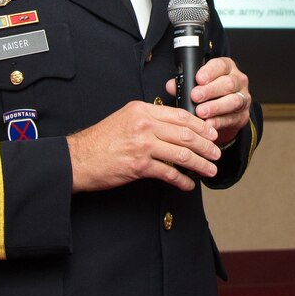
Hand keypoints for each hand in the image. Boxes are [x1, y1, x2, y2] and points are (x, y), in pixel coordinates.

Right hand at [67, 101, 220, 192]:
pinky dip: (182, 180)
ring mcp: (142, 145)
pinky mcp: (139, 166)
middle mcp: (143, 125)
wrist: (78, 159)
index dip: (200, 125)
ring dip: (199, 164)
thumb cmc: (100, 141)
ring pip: (181, 154)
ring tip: (209, 169)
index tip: (211, 133)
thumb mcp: (124, 119)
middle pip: (185, 134)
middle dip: (206, 145)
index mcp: (141, 110)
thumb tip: (173, 127)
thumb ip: (147, 120)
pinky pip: (168, 173)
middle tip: (216, 153)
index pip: (179, 115)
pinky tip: (188, 184)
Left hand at [166, 56, 250, 146]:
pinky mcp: (243, 116)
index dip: (210, 71)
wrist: (223, 113)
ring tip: (200, 112)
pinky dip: (219, 122)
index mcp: (227, 68)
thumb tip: (171, 86)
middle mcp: (238, 81)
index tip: (198, 79)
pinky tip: (208, 124)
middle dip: (210, 90)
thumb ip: (184, 83)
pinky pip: (232, 118)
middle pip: (228, 83)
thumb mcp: (198, 84)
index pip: (221, 65)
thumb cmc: (209, 93)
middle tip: (195, 96)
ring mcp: (243, 99)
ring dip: (215, 107)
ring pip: (233, 101)